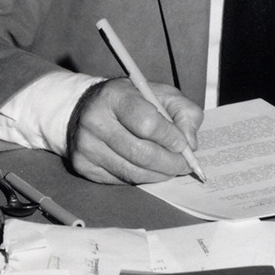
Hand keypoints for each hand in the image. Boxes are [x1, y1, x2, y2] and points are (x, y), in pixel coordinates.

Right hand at [66, 78, 202, 183]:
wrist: (85, 109)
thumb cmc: (131, 101)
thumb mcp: (160, 94)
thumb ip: (184, 112)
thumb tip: (190, 143)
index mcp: (115, 96)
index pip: (147, 123)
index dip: (169, 137)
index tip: (183, 144)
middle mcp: (95, 121)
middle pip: (141, 153)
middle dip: (170, 163)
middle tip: (184, 165)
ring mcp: (87, 146)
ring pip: (132, 172)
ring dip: (159, 174)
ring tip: (171, 168)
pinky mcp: (84, 166)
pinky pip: (121, 180)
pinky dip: (142, 178)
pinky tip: (150, 170)